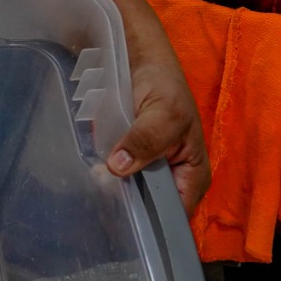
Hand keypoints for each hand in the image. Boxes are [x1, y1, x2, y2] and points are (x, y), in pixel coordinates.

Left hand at [106, 7, 210, 219]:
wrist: (138, 55)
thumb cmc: (163, 83)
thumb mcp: (162, 111)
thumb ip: (146, 140)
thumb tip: (120, 167)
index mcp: (193, 177)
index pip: (176, 219)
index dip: (154, 226)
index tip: (126, 223)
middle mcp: (171, 181)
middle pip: (150, 211)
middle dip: (127, 209)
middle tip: (100, 203)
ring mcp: (147, 172)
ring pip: (130, 196)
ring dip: (111, 194)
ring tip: (91, 190)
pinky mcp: (127, 161)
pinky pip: (115, 180)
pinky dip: (103, 179)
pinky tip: (87, 178)